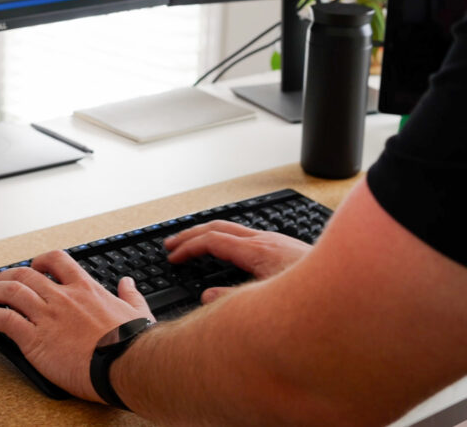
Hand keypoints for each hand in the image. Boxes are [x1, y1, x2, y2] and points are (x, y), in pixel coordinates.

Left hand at [0, 249, 152, 402]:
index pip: (56, 260)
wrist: (126, 365)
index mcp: (85, 288)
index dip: (40, 260)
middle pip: (25, 274)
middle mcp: (63, 297)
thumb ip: (130, 295)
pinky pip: (5, 320)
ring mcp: (47, 316)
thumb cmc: (133, 343)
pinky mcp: (35, 340)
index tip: (33, 265)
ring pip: (11, 292)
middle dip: (7, 275)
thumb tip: (128, 283)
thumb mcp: (137, 311)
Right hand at [164, 220, 311, 302]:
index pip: (212, 240)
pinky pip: (245, 235)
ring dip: (207, 234)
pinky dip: (225, 239)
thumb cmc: (320, 294)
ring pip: (231, 228)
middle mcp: (265, 240)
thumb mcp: (272, 300)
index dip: (188, 248)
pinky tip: (228, 253)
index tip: (173, 257)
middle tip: (170, 244)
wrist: (356, 283)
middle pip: (217, 226)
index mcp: (257, 250)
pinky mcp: (283, 246)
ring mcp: (275, 240)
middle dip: (190, 234)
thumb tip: (206, 297)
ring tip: (192, 244)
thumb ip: (236, 300)